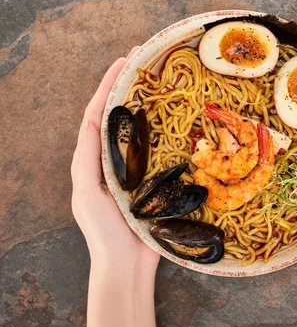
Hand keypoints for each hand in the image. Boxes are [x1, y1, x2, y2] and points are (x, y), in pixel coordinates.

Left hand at [71, 47, 158, 271]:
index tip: (124, 61)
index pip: (99, 114)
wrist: (126, 266)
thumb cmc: (104, 232)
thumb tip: (90, 122)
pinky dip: (167, 131)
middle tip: (144, 60)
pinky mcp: (156, 181)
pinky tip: (180, 119)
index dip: (108, 86)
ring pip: (141, 130)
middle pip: (120, 116)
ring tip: (160, 81)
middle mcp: (114, 159)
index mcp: (93, 160)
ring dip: (147, 104)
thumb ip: (88, 160)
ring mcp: (136, 169)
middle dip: (128, 86)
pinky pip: (162, 151)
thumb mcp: (87, 194)